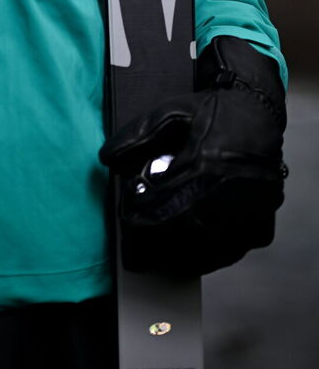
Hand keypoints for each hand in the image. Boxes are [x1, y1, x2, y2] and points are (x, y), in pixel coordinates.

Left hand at [99, 36, 286, 275]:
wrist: (261, 115)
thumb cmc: (214, 112)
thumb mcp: (173, 112)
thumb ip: (138, 134)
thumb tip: (107, 158)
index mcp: (203, 164)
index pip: (158, 200)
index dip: (137, 210)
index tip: (125, 213)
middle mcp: (226, 193)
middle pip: (178, 230)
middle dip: (152, 237)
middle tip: (134, 241)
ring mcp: (246, 214)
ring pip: (203, 248)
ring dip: (177, 253)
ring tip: (155, 253)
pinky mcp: (260, 226)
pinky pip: (228, 252)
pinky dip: (206, 256)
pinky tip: (189, 253)